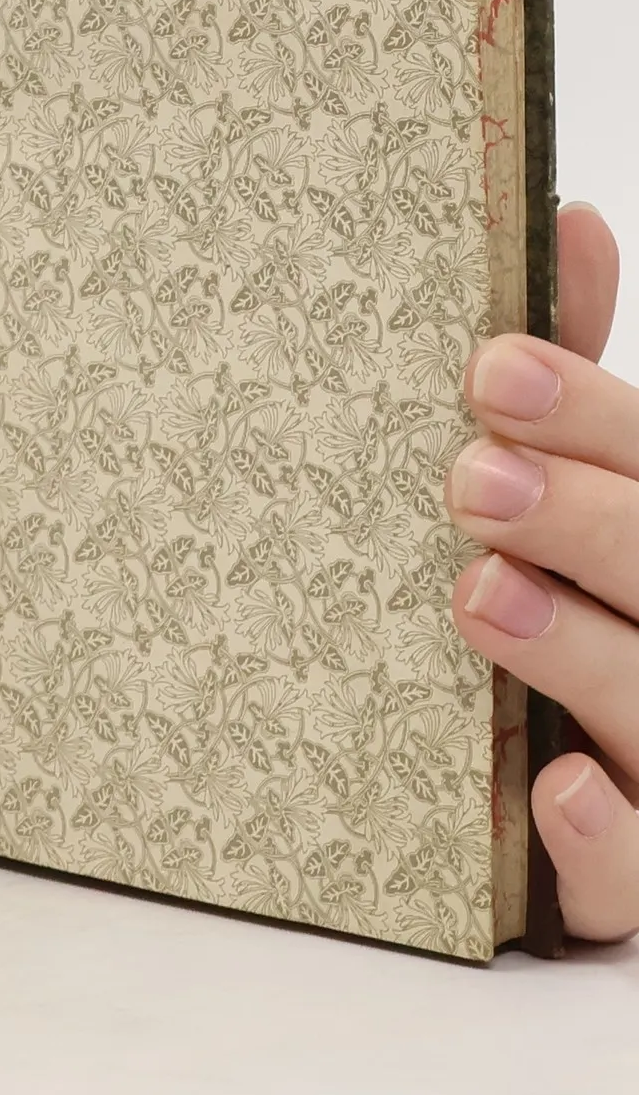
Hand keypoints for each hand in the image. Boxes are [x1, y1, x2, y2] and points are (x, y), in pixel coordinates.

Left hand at [448, 201, 638, 941]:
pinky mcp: (623, 873)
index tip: (489, 368)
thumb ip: (570, 384)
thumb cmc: (560, 598)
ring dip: (577, 654)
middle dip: (587, 521)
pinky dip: (601, 842)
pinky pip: (629, 879)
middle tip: (471, 474)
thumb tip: (565, 215)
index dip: (591, 418)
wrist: (548, 774)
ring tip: (479, 592)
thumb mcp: (568, 482)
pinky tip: (556, 790)